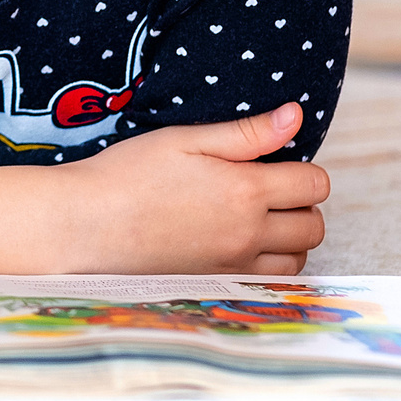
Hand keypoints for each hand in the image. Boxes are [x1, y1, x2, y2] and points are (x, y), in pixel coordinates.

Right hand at [0, 103, 328, 274]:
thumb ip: (245, 132)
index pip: (313, 184)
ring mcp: (235, 264)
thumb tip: (295, 117)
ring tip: (260, 219)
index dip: (303, 169)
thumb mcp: (184, 139)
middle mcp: (249, 232)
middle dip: (301, 204)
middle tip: (270, 190)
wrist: (87, 224)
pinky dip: (270, 264)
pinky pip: (270, 282)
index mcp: (245, 189)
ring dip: (290, 238)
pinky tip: (243, 245)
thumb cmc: (129, 173)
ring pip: (298, 258)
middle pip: (313, 224)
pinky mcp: (218, 283)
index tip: (277, 163)